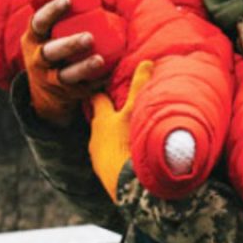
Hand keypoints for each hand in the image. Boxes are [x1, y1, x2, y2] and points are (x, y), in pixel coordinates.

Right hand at [21, 0, 105, 125]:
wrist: (46, 87)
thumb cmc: (58, 42)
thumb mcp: (57, 26)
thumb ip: (79, 4)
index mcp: (35, 37)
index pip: (39, 22)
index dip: (51, 11)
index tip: (68, 0)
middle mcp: (39, 58)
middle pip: (50, 51)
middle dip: (69, 44)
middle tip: (89, 37)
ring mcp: (51, 77)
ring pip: (65, 75)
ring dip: (82, 67)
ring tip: (98, 59)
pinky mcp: (67, 92)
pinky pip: (82, 88)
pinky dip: (95, 81)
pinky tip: (108, 75)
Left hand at [89, 60, 153, 200]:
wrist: (122, 181)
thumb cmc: (125, 142)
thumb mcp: (133, 111)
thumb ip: (139, 87)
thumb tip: (147, 62)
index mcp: (102, 118)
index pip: (97, 98)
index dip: (99, 90)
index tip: (102, 84)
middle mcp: (96, 135)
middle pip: (99, 119)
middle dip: (105, 113)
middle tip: (116, 106)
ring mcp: (97, 153)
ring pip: (102, 138)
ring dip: (111, 134)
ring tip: (124, 131)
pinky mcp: (103, 169)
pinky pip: (108, 155)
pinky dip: (114, 151)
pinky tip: (125, 153)